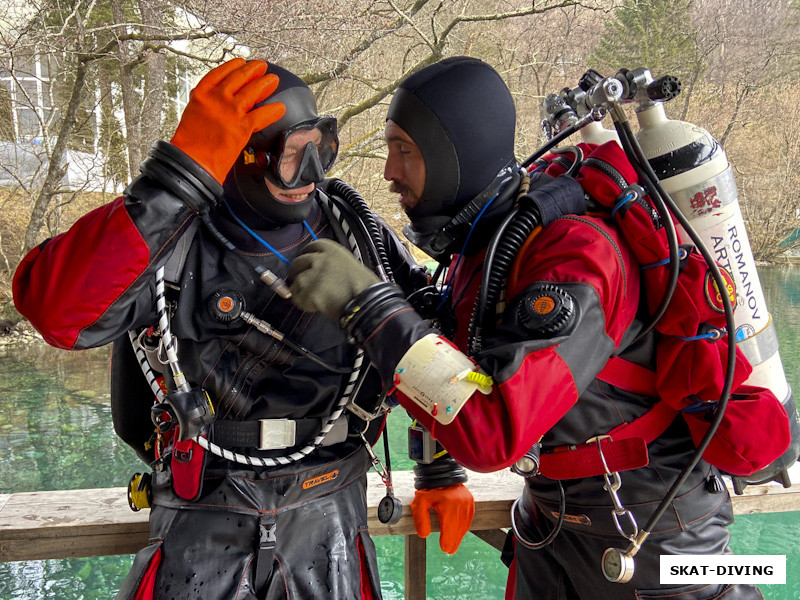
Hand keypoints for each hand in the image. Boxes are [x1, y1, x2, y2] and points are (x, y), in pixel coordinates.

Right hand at [170, 58, 284, 183]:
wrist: (192, 161)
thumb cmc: (189, 144)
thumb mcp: (192, 114)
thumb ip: (206, 105)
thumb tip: (215, 101)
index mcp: (201, 94)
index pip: (220, 73)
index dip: (233, 66)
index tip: (241, 62)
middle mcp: (217, 98)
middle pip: (239, 78)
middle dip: (253, 71)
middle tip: (262, 67)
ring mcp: (231, 111)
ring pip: (253, 92)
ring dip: (265, 84)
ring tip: (273, 80)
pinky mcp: (242, 127)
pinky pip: (263, 114)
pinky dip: (273, 110)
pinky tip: (280, 108)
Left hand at [288, 239, 379, 321]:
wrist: (366, 302)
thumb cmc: (364, 286)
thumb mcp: (350, 265)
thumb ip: (333, 264)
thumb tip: (322, 272)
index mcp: (332, 250)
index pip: (311, 247)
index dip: (307, 255)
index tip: (308, 263)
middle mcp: (318, 259)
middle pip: (298, 262)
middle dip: (299, 272)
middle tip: (306, 283)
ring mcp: (311, 275)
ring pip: (296, 281)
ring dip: (302, 290)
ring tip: (314, 298)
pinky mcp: (307, 292)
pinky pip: (297, 298)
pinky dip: (303, 303)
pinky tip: (315, 306)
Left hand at [410, 483, 474, 554]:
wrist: (442, 474)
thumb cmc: (429, 489)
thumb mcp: (419, 502)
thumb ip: (420, 519)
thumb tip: (425, 535)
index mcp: (448, 505)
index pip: (450, 530)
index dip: (447, 542)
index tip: (444, 549)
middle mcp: (461, 505)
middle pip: (458, 531)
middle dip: (453, 542)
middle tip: (449, 551)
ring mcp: (468, 503)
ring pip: (464, 526)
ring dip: (459, 536)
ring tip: (453, 545)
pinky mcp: (471, 502)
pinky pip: (468, 519)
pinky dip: (463, 527)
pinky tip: (458, 533)